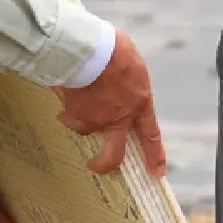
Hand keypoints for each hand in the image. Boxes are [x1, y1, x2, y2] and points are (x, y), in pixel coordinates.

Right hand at [57, 32, 168, 176]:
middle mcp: (117, 118)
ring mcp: (94, 119)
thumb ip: (129, 83)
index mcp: (139, 103)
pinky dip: (67, 107)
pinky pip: (68, 115)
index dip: (154, 156)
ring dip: (80, 118)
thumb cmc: (114, 51)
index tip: (156, 172)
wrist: (89, 50)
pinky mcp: (73, 114)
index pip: (150, 135)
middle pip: (112, 155)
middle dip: (104, 164)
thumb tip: (120, 86)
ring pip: (84, 129)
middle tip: (96, 165)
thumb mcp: (133, 66)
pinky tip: (66, 92)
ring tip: (78, 97)